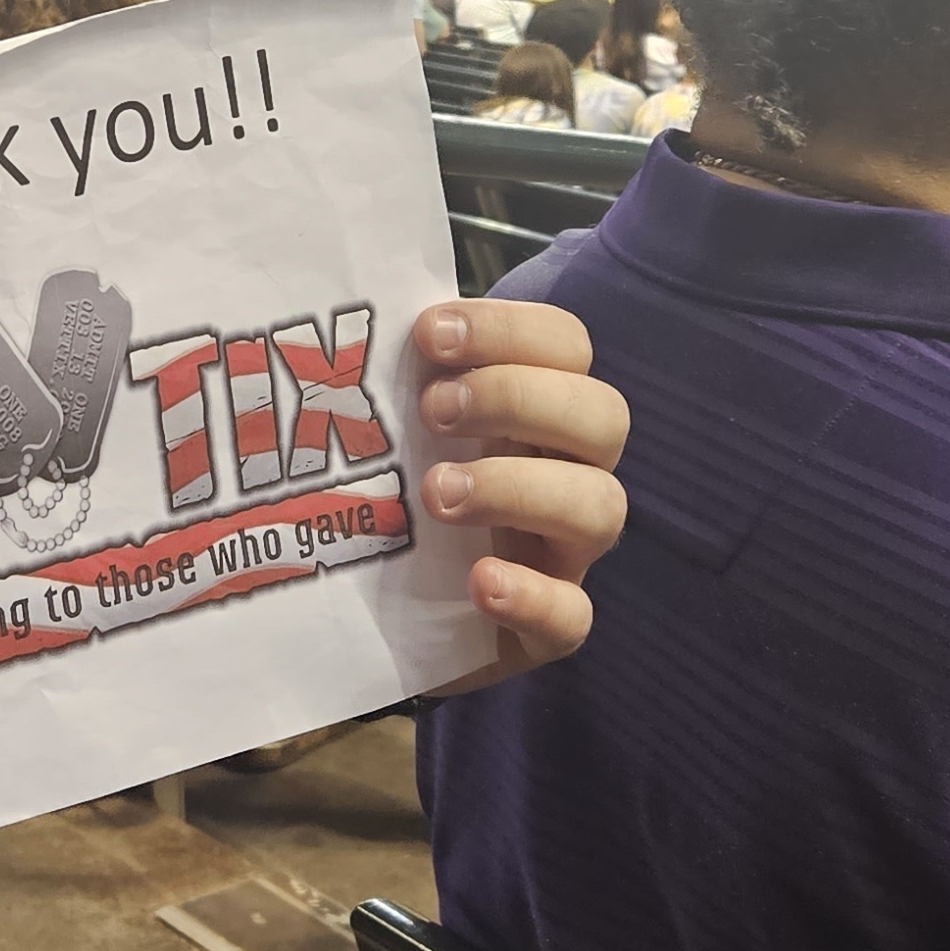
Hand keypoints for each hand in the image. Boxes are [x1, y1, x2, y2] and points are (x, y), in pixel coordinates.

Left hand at [411, 297, 629, 689]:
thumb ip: (389, 377)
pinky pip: (572, 617)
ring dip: (517, 488)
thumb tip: (345, 320)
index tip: (429, 333)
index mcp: (538, 409)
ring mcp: (565, 552)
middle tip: (432, 410)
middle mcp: (568, 471)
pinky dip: (532, 596)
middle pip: (603, 416)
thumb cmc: (396, 496)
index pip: (566, 345)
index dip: (509, 330)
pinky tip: (479, 581)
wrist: (377, 616)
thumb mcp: (394, 430)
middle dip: (517, 399)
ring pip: (600, 508)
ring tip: (436, 493)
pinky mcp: (546, 630)